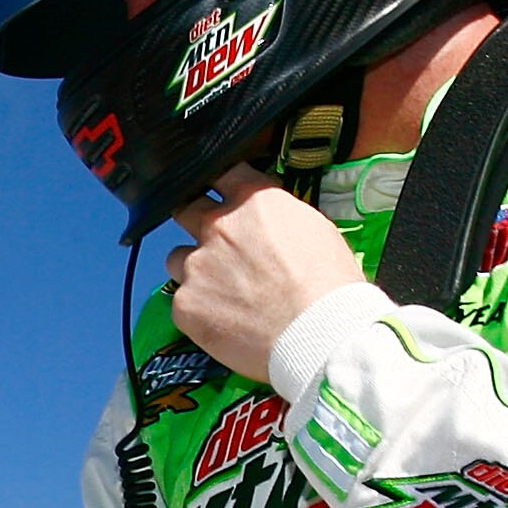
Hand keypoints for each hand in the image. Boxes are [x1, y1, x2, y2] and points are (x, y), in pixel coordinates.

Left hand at [165, 164, 367, 384]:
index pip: (221, 171)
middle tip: (215, 243)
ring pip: (178, 257)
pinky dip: (197, 307)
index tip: (220, 191)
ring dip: (194, 268)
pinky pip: (181, 299)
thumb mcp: (315, 230)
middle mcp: (219, 226)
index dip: (221, 183)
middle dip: (197, 221)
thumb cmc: (330, 289)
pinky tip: (223, 319)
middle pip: (187, 208)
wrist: (321, 336)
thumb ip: (278, 216)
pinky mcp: (185, 303)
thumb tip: (268, 219)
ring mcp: (197, 265)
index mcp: (254, 201)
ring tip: (221, 291)